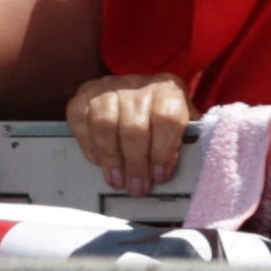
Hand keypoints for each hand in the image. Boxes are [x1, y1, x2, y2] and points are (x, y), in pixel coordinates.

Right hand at [70, 71, 197, 194]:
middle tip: (137, 187)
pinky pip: (79, 118)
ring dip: (110, 157)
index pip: (166, 119)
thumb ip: (186, 144)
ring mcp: (107, 86)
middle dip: (135, 163)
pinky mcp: (84, 92)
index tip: (160, 176)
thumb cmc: (165, 121)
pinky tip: (99, 160)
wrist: (140, 96)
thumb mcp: (184, 128)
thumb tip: (191, 170)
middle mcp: (137, 83)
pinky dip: (88, 143)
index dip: (163, 151)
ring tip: (117, 180)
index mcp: (168, 90)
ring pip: (104, 123)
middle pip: (134, 126)